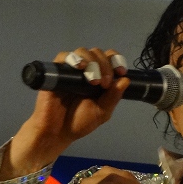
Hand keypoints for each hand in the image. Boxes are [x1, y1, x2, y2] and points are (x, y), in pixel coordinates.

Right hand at [0, 48, 129, 179]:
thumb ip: (113, 97)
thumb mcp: (102, 112)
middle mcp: (86, 71)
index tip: (121, 71)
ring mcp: (71, 70)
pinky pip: (63, 56)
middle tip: (104, 84)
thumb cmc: (80, 122)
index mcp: (100, 78)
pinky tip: (80, 68)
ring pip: (83, 52)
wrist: (58, 132)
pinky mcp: (57, 71)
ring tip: (94, 81)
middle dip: (105, 65)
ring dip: (92, 62)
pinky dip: (73, 58)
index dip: (116, 60)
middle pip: (98, 53)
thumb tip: (126, 80)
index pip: (109, 59)